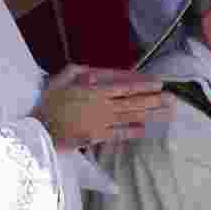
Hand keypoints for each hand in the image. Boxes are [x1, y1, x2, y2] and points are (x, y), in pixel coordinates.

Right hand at [33, 65, 173, 149]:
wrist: (37, 128)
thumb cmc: (47, 102)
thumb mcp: (61, 79)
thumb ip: (81, 73)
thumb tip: (97, 73)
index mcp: (94, 90)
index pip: (125, 87)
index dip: (143, 85)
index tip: (159, 83)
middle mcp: (102, 106)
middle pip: (133, 102)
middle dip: (155, 100)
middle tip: (173, 99)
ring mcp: (100, 122)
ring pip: (130, 117)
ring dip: (151, 115)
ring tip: (168, 113)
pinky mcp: (96, 136)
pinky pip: (118, 133)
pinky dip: (132, 131)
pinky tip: (145, 129)